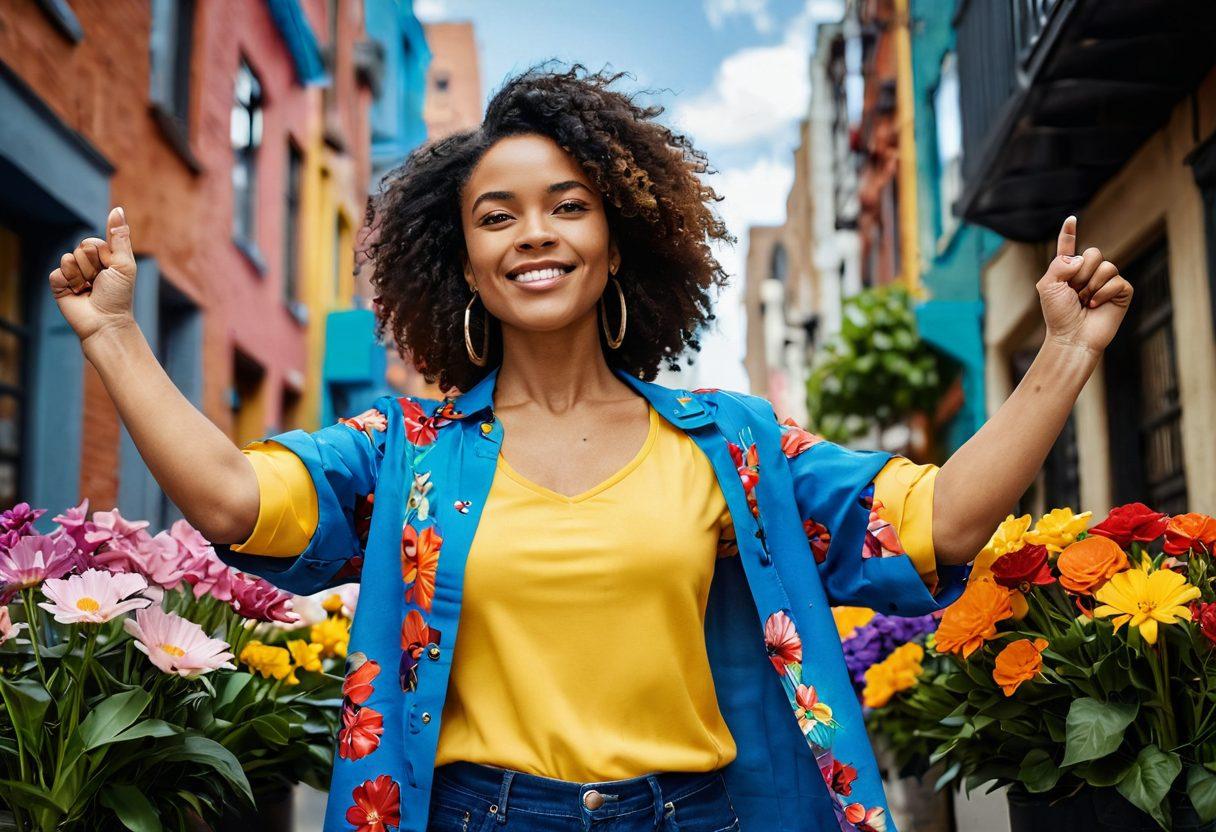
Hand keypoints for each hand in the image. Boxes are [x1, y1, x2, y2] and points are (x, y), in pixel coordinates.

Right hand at [48, 207, 138, 343]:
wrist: (105, 321)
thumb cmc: (118, 295)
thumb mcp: (124, 264)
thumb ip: (119, 237)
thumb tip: (118, 209)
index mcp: (102, 257)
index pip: (93, 242)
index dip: (102, 255)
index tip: (110, 269)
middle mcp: (86, 264)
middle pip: (81, 248)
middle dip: (92, 265)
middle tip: (100, 282)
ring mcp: (71, 274)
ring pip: (68, 259)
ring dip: (81, 276)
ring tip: (88, 289)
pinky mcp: (58, 285)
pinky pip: (57, 273)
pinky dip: (68, 283)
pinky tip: (77, 294)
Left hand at [1036, 216, 1132, 352]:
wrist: (1072, 336)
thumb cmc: (1058, 315)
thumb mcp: (1048, 287)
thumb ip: (1059, 265)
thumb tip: (1081, 258)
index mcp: (1068, 270)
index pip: (1069, 247)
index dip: (1069, 233)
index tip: (1071, 219)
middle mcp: (1088, 273)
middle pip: (1094, 252)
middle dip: (1082, 272)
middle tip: (1075, 291)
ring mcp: (1106, 282)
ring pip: (1107, 266)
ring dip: (1092, 285)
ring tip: (1084, 301)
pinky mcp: (1121, 292)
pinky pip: (1117, 281)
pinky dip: (1103, 293)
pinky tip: (1095, 305)